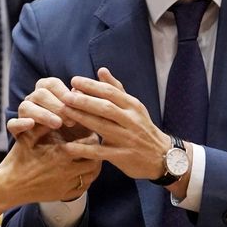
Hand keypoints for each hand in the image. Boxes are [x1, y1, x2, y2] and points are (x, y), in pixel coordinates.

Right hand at [0, 117, 101, 202]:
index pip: (89, 143)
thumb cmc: (18, 159)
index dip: (93, 137)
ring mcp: (66, 184)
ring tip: (92, 157)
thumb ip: (43, 124)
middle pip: (95, 159)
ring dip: (94, 165)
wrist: (9, 186)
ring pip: (92, 174)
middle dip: (97, 152)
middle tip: (96, 146)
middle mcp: (66, 170)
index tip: (91, 132)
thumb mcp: (27, 138)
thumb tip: (58, 111)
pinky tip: (84, 172)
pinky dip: (87, 179)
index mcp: (60, 153)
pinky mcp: (63, 195)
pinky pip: (83, 187)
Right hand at [14, 77, 95, 143]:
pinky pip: (12, 124)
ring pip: (25, 107)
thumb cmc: (73, 135)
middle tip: (71, 120)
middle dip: (56, 105)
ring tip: (57, 124)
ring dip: (42, 114)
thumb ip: (82, 108)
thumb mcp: (81, 123)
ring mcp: (23, 115)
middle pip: (39, 94)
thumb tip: (81, 93)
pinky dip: (20, 123)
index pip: (51, 84)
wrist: (58, 159)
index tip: (75, 104)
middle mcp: (33, 101)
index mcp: (48, 93)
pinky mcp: (16, 131)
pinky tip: (31, 124)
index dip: (63, 92)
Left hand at [54, 68, 170, 181]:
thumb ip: (116, 89)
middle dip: (84, 100)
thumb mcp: (134, 107)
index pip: (110, 92)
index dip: (92, 86)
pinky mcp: (122, 156)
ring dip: (81, 119)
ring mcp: (127, 138)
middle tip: (65, 96)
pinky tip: (67, 146)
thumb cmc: (142, 128)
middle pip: (105, 107)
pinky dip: (84, 149)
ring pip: (102, 126)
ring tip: (63, 113)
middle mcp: (130, 120)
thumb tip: (101, 70)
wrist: (162, 157)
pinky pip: (100, 152)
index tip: (74, 80)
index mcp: (132, 106)